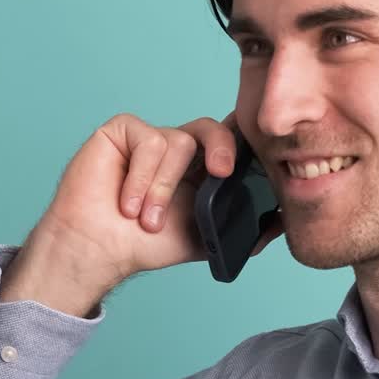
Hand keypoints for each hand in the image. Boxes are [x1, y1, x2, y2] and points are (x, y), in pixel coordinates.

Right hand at [41, 110, 283, 282]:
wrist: (100, 249)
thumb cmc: (142, 244)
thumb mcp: (202, 239)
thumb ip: (237, 228)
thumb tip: (277, 224)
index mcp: (197, 170)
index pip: (229, 144)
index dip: (242, 148)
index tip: (246, 172)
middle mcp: (176, 149)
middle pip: (212, 128)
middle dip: (223, 147)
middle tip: (221, 173)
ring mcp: (149, 138)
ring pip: (178, 142)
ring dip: (163, 189)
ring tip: (146, 219)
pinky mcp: (123, 131)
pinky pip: (149, 141)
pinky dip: (143, 177)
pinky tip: (128, 202)